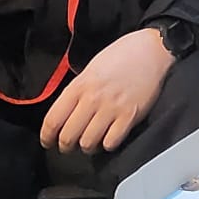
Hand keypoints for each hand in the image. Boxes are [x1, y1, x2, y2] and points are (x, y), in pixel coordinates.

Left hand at [40, 28, 174, 153]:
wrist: (152, 50)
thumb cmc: (121, 56)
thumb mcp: (91, 69)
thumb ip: (78, 90)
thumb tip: (66, 113)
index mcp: (79, 86)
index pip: (53, 120)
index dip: (46, 137)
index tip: (48, 142)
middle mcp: (92, 99)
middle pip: (68, 137)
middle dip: (65, 146)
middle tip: (69, 146)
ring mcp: (112, 109)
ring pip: (88, 143)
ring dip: (87, 147)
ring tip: (90, 143)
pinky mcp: (130, 117)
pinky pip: (111, 143)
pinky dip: (107, 145)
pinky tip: (109, 138)